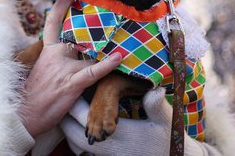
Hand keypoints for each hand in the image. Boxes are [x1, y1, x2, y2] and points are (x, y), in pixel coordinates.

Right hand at [19, 0, 122, 136]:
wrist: (22, 115)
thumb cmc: (33, 96)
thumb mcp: (41, 70)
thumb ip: (54, 59)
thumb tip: (69, 52)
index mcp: (47, 51)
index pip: (52, 22)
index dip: (61, 5)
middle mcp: (55, 55)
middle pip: (76, 33)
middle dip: (92, 24)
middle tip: (108, 11)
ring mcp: (63, 69)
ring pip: (88, 51)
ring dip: (104, 47)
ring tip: (122, 33)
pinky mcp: (71, 83)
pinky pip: (92, 71)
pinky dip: (106, 65)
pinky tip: (118, 58)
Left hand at [61, 88, 224, 155]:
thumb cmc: (166, 138)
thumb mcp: (164, 120)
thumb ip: (156, 106)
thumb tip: (156, 90)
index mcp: (116, 134)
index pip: (85, 117)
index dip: (77, 100)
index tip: (79, 85)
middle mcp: (106, 147)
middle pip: (72, 131)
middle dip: (68, 114)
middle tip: (68, 94)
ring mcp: (103, 154)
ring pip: (73, 141)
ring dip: (70, 125)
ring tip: (71, 106)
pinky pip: (80, 149)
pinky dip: (75, 136)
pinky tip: (80, 121)